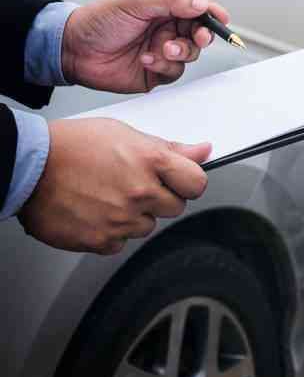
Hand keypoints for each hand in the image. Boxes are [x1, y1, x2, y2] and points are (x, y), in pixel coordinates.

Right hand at [17, 118, 210, 254]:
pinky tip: (95, 211)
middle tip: (133, 184)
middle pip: (175, 207)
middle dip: (160, 198)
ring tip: (108, 195)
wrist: (28, 166)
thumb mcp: (126, 134)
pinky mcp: (102, 240)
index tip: (180, 181)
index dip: (188, 182)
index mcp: (151, 162)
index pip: (197, 183)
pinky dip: (111, 232)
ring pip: (148, 226)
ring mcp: (121, 219)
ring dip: (135, 216)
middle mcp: (140, 192)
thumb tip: (202, 151)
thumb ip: (169, 148)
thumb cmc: (72, 145)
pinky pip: (121, 242)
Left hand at [62, 0, 230, 92]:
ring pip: (190, 54)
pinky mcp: (156, 72)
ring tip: (161, 49)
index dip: (211, 13)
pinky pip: (174, 72)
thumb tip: (200, 1)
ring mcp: (162, 51)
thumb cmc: (97, 21)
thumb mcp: (134, 3)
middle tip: (196, 37)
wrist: (73, 51)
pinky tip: (145, 59)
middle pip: (199, 33)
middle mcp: (166, 28)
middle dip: (200, 36)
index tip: (221, 18)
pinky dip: (162, 66)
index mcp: (163, 7)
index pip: (196, 8)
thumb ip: (171, 0)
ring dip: (179, 52)